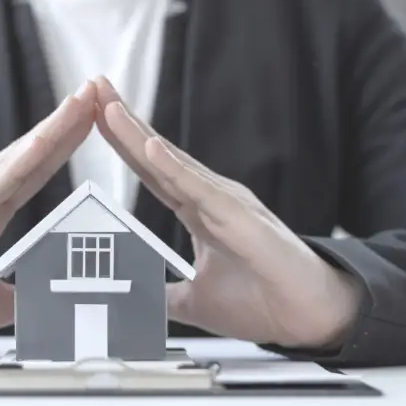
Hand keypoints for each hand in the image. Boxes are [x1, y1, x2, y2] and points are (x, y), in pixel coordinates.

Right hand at [0, 82, 96, 350]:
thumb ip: (26, 293)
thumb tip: (60, 300)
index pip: (35, 170)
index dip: (64, 144)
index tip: (94, 119)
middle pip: (30, 154)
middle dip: (65, 122)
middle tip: (97, 91)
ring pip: (15, 160)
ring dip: (50, 130)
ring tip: (80, 103)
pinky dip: (17, 163)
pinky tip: (41, 143)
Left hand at [94, 77, 362, 349]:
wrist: (312, 318)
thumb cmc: (262, 300)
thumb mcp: (195, 299)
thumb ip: (163, 292)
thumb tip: (132, 295)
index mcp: (198, 210)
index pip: (151, 170)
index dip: (122, 143)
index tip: (93, 115)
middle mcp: (210, 197)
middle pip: (157, 155)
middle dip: (122, 122)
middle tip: (94, 86)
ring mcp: (226, 204)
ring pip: (174, 164)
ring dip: (139, 136)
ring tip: (108, 108)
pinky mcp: (242, 219)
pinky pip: (202, 190)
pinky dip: (174, 169)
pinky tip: (150, 148)